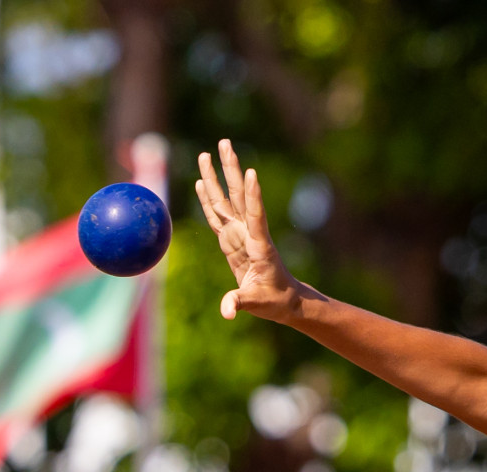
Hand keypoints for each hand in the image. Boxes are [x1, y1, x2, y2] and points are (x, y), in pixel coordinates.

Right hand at [195, 139, 304, 322]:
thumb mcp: (258, 304)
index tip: (251, 173)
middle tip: (225, 143)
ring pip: (227, 200)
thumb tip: (227, 312)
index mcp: (259, 246)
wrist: (284, 300)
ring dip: (218, 176)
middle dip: (231, 170)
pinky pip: (217, 215)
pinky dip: (208, 198)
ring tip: (208, 152)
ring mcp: (241, 235)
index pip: (255, 216)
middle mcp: (250, 234)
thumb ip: (240, 303)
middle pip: (238, 196)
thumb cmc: (275, 301)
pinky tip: (202, 182)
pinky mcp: (232, 240)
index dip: (253, 197)